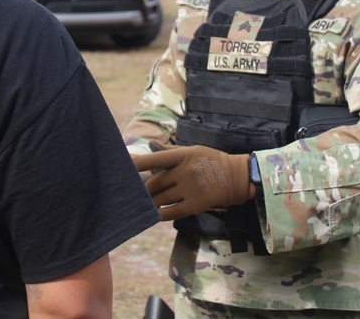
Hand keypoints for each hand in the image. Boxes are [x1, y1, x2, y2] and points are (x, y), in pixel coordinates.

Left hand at [133, 144, 249, 220]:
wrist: (236, 178)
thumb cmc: (211, 161)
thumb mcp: (192, 150)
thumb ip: (170, 150)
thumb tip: (150, 145)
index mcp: (182, 155)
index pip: (154, 159)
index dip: (136, 164)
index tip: (123, 167)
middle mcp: (184, 171)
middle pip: (153, 184)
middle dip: (144, 189)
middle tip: (137, 192)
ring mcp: (189, 189)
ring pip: (159, 199)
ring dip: (150, 202)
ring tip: (145, 202)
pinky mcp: (194, 205)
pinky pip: (169, 212)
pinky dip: (159, 214)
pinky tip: (155, 213)